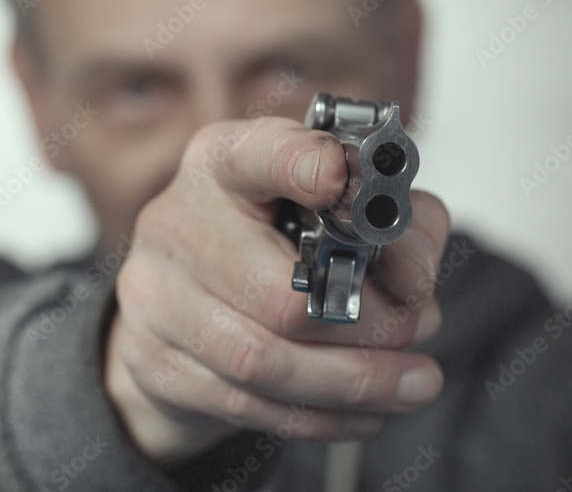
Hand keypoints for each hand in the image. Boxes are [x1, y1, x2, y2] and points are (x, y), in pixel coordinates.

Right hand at [105, 116, 447, 462]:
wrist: (171, 308)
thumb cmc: (262, 245)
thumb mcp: (335, 209)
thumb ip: (397, 222)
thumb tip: (414, 273)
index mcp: (223, 163)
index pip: (258, 154)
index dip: (300, 165)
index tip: (339, 179)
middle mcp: (177, 220)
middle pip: (283, 292)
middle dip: (372, 325)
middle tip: (418, 329)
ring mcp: (155, 293)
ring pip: (266, 361)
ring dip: (357, 381)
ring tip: (416, 382)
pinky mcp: (152, 359)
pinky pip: (246, 405)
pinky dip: (321, 416)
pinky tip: (364, 410)